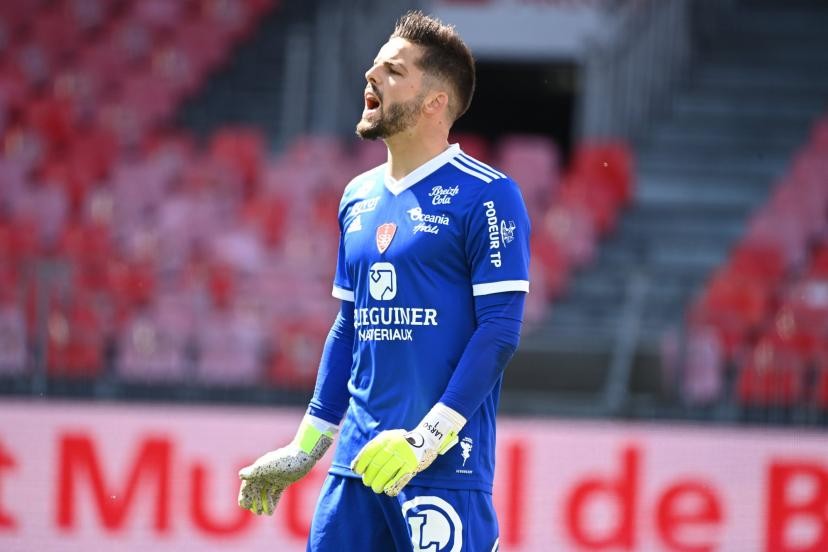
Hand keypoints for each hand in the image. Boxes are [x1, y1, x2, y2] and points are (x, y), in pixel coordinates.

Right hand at [238, 417, 334, 514]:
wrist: (304, 456)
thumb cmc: (286, 460)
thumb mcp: (269, 467)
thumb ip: (255, 471)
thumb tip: (240, 475)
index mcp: (259, 469)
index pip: (248, 483)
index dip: (244, 494)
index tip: (243, 505)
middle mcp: (265, 473)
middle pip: (256, 490)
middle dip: (254, 501)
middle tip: (256, 512)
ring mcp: (274, 478)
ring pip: (265, 493)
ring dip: (263, 503)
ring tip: (262, 513)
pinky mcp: (283, 482)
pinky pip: (275, 494)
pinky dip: (272, 502)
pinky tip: (270, 512)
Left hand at [351, 404, 465, 496]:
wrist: (425, 439)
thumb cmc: (400, 442)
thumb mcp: (387, 439)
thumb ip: (373, 449)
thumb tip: (354, 466)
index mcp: (386, 438)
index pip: (369, 452)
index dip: (361, 464)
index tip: (358, 472)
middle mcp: (394, 446)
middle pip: (376, 465)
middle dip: (369, 477)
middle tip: (367, 482)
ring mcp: (404, 455)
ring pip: (385, 473)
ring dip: (378, 484)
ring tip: (376, 488)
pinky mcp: (412, 465)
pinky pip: (398, 479)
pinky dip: (390, 487)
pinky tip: (387, 490)